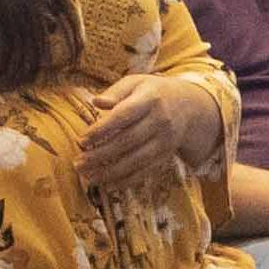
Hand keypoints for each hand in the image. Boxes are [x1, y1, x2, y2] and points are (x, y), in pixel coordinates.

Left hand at [75, 73, 214, 189]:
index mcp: (150, 100)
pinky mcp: (166, 155)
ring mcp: (165, 141)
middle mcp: (160, 121)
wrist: (189, 107)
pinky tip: (109, 185)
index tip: (81, 141)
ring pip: (137, 160)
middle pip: (128, 141)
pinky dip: (127, 180)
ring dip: (112, 171)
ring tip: (89, 177)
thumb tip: (96, 102)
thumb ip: (115, 92)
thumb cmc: (152, 93)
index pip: (123, 116)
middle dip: (101, 155)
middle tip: (78, 163)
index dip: (102, 130)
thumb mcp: (135, 83)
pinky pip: (146, 170)